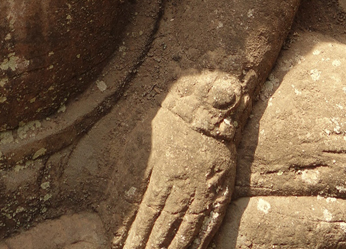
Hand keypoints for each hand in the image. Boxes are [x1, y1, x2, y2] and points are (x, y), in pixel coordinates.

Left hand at [114, 107, 235, 248]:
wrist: (206, 110)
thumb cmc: (170, 125)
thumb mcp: (146, 145)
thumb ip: (135, 178)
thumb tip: (124, 207)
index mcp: (164, 178)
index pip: (148, 217)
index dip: (137, 238)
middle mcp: (185, 190)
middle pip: (166, 228)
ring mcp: (205, 193)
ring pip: (188, 230)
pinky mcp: (221, 192)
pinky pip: (211, 222)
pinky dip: (202, 241)